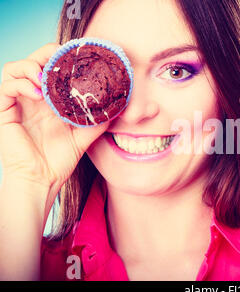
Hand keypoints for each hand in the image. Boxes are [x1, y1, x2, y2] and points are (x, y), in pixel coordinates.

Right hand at [0, 44, 108, 211]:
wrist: (42, 180)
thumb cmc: (60, 160)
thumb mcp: (84, 136)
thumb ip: (98, 120)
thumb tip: (118, 106)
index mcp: (50, 100)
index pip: (51, 67)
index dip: (61, 56)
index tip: (77, 55)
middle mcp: (33, 98)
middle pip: (33, 61)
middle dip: (46, 53)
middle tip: (61, 59)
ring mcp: (18, 104)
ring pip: (14, 68)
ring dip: (31, 66)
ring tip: (46, 78)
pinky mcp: (4, 112)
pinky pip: (6, 87)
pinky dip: (21, 84)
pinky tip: (38, 94)